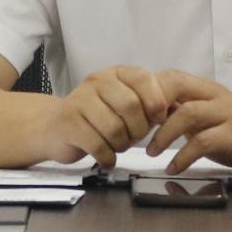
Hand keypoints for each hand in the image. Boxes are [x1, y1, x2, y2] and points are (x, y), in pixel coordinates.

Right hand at [41, 65, 167, 168]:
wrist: (54, 127)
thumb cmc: (98, 116)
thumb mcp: (125, 101)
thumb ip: (150, 102)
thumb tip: (177, 107)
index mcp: (117, 73)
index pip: (143, 79)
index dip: (156, 102)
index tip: (158, 118)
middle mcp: (98, 81)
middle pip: (131, 106)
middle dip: (138, 129)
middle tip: (135, 137)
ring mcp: (80, 100)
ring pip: (114, 128)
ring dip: (122, 145)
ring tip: (118, 145)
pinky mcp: (68, 122)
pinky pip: (97, 144)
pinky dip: (107, 157)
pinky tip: (106, 157)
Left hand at [146, 69, 231, 177]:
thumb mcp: (208, 122)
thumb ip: (184, 115)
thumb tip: (148, 114)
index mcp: (207, 90)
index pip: (171, 77)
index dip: (148, 91)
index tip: (133, 114)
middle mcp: (217, 95)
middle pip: (176, 84)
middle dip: (151, 105)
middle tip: (137, 129)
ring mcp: (229, 113)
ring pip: (188, 112)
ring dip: (164, 134)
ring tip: (152, 152)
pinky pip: (204, 141)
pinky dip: (183, 156)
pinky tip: (174, 167)